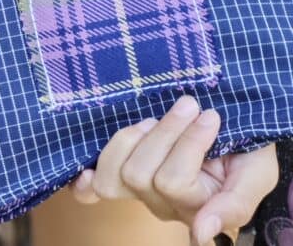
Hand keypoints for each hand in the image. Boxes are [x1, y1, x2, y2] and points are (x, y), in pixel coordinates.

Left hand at [69, 95, 278, 244]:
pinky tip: (84, 171)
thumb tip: (201, 233)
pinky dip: (85, 182)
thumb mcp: (256, 176)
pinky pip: (93, 191)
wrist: (237, 133)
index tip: (210, 114)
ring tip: (154, 120)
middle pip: (138, 175)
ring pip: (114, 176)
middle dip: (161, 133)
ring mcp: (140, 190)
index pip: (173, 179)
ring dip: (132, 138)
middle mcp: (164, 205)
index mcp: (196, 207)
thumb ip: (234, 205)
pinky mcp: (122, 173)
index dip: (188, 141)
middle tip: (187, 107)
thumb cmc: (248, 155)